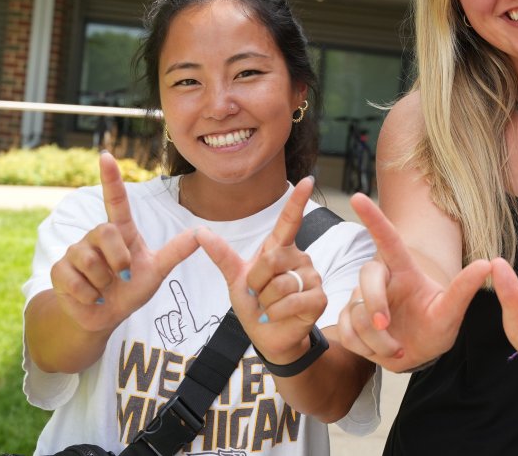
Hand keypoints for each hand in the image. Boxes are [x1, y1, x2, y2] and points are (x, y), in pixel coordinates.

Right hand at [49, 152, 200, 332]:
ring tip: (105, 288)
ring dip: (103, 282)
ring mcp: (75, 252)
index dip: (111, 179)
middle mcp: (96, 236)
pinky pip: (75, 280)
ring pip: (90, 260)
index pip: (116, 201)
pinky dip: (89, 296)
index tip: (106, 155)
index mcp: (120, 232)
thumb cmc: (130, 290)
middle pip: (106, 232)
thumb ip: (175, 252)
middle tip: (122, 276)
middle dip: (118, 258)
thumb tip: (201, 232)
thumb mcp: (156, 272)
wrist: (105, 316)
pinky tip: (91, 298)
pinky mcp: (60, 271)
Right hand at [154, 280, 220, 346]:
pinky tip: (169, 339)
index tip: (173, 282)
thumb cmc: (193, 344)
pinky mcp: (159, 326)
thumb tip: (215, 320)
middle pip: (171, 316)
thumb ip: (208, 327)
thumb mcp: (201, 335)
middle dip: (173, 328)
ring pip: (163, 320)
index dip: (177, 291)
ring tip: (175, 339)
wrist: (183, 354)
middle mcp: (176, 316)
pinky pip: (158, 324)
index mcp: (186, 316)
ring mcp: (167, 321)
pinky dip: (163, 333)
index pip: (182, 301)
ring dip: (169, 333)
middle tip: (179, 337)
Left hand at [198, 178, 326, 365]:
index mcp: (279, 249)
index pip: (289, 221)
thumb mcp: (234, 279)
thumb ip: (222, 255)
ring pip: (280, 284)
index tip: (309, 180)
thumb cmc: (255, 305)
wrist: (268, 337)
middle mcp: (299, 258)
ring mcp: (312, 277)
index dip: (298, 201)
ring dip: (266, 302)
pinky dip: (276, 313)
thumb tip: (198, 231)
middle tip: (259, 295)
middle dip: (256, 283)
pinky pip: (291, 301)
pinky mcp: (318, 298)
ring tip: (271, 307)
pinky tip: (278, 316)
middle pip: (271, 260)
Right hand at [336, 193, 491, 372]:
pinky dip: (366, 347)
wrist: (419, 354)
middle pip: (367, 276)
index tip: (356, 196)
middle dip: (375, 303)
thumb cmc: (436, 328)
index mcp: (404, 271)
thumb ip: (465, 288)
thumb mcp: (452, 311)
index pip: (388, 240)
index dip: (373, 219)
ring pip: (357, 312)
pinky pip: (346, 331)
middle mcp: (381, 280)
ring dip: (377, 338)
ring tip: (398, 347)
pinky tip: (382, 350)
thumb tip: (487, 263)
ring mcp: (362, 300)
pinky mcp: (350, 320)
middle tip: (387, 326)